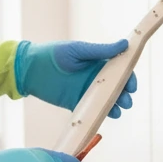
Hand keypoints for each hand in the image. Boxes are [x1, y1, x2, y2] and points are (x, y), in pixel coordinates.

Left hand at [14, 40, 137, 115]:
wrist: (30, 68)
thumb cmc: (54, 54)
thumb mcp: (79, 50)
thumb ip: (101, 51)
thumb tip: (125, 45)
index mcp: (98, 63)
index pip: (120, 71)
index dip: (129, 78)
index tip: (132, 85)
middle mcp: (95, 78)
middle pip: (117, 88)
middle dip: (124, 95)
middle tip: (126, 100)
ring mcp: (86, 92)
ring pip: (107, 101)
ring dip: (115, 106)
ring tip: (118, 110)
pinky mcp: (76, 103)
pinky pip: (92, 111)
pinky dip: (100, 115)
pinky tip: (105, 116)